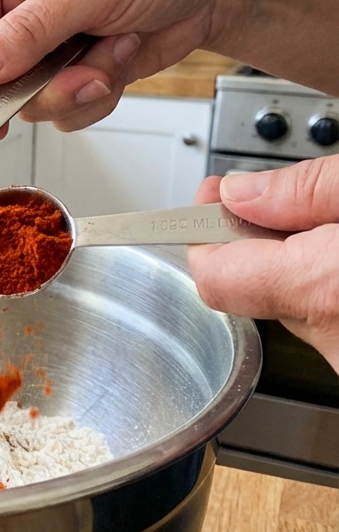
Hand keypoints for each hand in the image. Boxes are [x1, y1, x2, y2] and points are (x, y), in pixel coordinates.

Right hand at [0, 0, 338, 129]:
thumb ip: (29, 31)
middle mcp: (21, 6)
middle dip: (40, 86)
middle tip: (81, 75)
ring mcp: (48, 43)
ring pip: (30, 100)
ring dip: (77, 89)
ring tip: (115, 51)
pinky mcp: (75, 70)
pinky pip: (65, 108)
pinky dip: (98, 94)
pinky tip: (122, 56)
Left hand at [188, 157, 338, 370]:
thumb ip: (301, 191)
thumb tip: (240, 194)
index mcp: (323, 288)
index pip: (212, 275)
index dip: (204, 230)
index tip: (212, 198)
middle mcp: (333, 340)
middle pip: (252, 288)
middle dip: (257, 240)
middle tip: (278, 201)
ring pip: (291, 304)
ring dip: (298, 265)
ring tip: (327, 230)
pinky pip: (325, 320)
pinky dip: (326, 287)